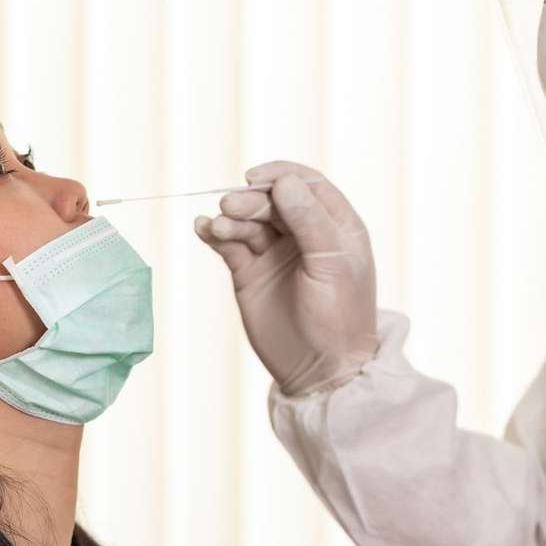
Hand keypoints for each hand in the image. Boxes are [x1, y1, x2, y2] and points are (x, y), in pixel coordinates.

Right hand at [195, 161, 378, 395]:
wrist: (321, 370)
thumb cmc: (340, 316)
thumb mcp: (333, 264)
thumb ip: (310, 221)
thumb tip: (284, 182)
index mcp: (336, 226)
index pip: (307, 185)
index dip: (281, 175)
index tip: (256, 178)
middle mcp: (305, 234)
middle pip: (273, 200)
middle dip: (251, 200)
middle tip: (231, 207)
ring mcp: (276, 253)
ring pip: (249, 220)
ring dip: (232, 218)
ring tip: (219, 228)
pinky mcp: (250, 272)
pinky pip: (230, 244)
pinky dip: (215, 233)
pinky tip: (204, 229)